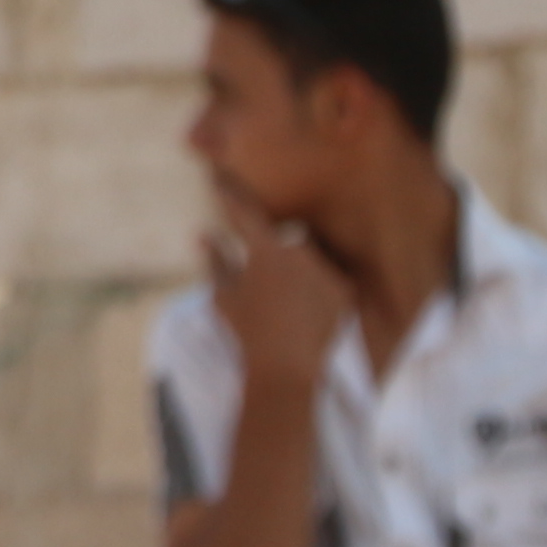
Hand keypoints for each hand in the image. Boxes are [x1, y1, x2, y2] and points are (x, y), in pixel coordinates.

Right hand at [204, 203, 351, 394]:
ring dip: (297, 273)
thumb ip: (215, 261)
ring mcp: (325, 269)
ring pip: (307, 258)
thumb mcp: (223, 297)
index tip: (217, 177)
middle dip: (271, 257)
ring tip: (287, 307)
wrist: (287, 368)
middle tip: (264, 290)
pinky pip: (329, 279)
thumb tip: (201, 235)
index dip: (228, 194)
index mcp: (265, 250)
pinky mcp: (345, 289)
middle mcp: (299, 251)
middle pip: (282, 240)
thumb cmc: (247, 333)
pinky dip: (318, 290)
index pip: (244, 212)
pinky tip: (305, 315)